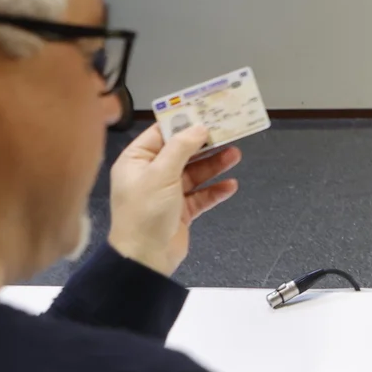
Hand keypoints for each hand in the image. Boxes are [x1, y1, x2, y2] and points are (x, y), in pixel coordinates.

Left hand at [107, 124, 240, 275]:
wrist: (144, 259)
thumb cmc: (143, 215)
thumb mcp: (161, 174)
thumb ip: (181, 147)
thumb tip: (198, 128)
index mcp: (136, 161)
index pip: (162, 133)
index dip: (184, 123)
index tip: (205, 112)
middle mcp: (150, 175)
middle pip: (182, 152)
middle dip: (205, 143)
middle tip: (227, 131)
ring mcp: (166, 193)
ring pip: (195, 172)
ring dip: (214, 164)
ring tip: (235, 155)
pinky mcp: (180, 211)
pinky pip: (201, 195)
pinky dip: (215, 190)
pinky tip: (230, 185)